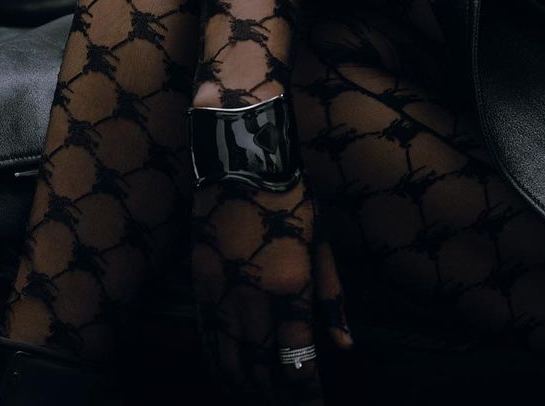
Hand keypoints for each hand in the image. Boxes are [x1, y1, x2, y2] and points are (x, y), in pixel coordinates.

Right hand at [191, 168, 350, 403]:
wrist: (241, 162)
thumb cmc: (291, 198)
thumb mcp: (321, 242)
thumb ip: (332, 298)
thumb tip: (345, 347)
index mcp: (290, 286)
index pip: (298, 360)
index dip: (306, 395)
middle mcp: (252, 297)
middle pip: (261, 369)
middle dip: (275, 396)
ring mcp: (221, 293)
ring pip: (229, 361)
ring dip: (246, 387)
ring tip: (260, 397)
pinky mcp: (199, 285)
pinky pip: (207, 338)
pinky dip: (218, 363)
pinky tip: (229, 374)